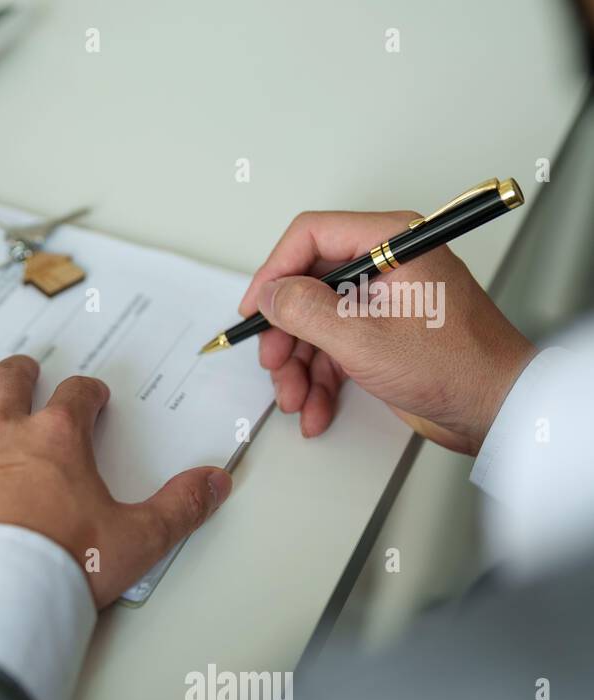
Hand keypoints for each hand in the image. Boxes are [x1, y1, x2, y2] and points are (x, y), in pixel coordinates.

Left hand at [0, 356, 232, 608]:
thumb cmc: (65, 568)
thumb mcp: (138, 540)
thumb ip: (181, 507)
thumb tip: (217, 481)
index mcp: (56, 441)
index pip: (77, 399)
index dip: (88, 395)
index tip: (93, 399)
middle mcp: (1, 438)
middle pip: (7, 385)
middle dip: (17, 372)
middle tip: (23, 368)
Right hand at [240, 211, 535, 454]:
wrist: (497, 409)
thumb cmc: (458, 367)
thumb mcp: (364, 339)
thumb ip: (307, 310)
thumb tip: (271, 294)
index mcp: (393, 243)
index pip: (312, 236)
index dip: (275, 272)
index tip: (256, 308)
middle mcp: (387, 264)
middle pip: (308, 284)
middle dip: (286, 332)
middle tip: (273, 362)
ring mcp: (383, 300)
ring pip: (315, 322)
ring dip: (298, 365)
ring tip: (295, 398)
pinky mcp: (382, 332)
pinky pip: (333, 347)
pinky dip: (319, 380)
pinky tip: (316, 407)